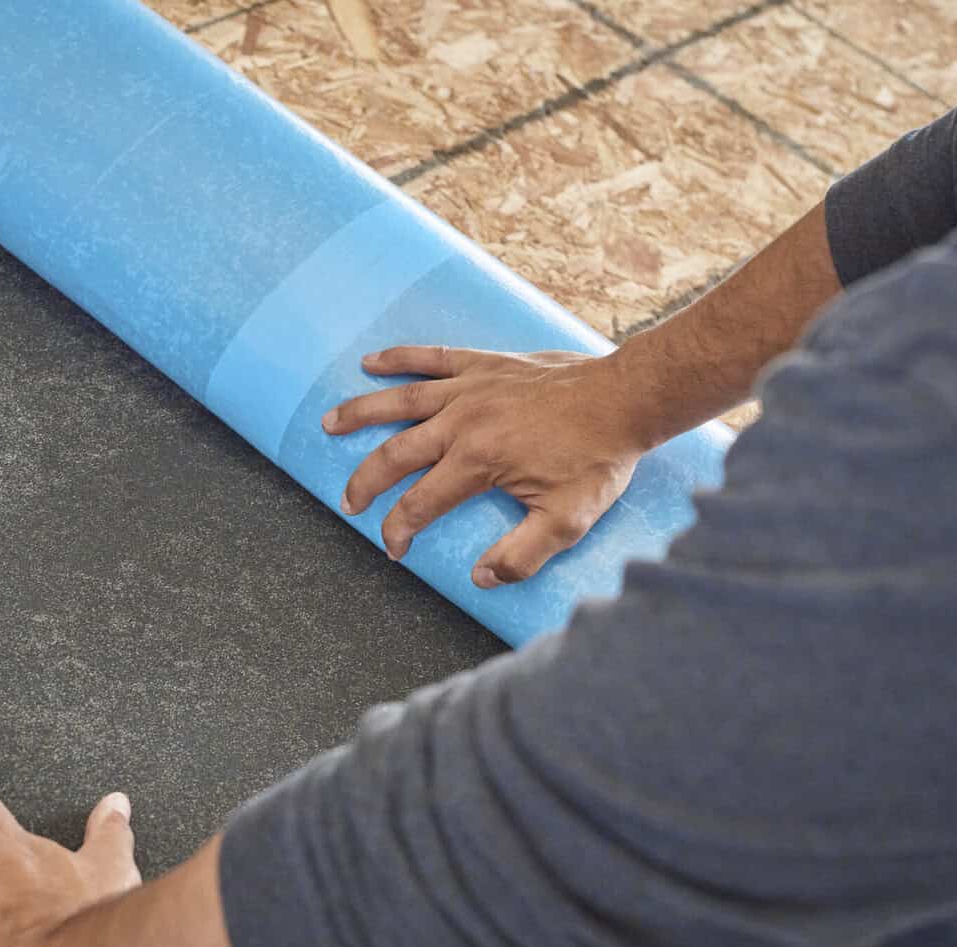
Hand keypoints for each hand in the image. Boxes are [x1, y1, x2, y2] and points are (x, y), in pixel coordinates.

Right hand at [323, 344, 659, 586]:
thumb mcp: (567, 521)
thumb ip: (522, 555)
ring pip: (401, 401)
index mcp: (477, 462)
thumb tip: (482, 577)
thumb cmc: (598, 459)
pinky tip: (372, 362)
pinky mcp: (485, 365)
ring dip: (361, 413)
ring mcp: (471, 389)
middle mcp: (463, 423)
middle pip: (396, 453)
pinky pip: (432, 358)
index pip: (420, 503)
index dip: (398, 530)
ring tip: (330, 424)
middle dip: (366, 481)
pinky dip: (400, 358)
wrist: (626, 398)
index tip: (394, 549)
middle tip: (349, 502)